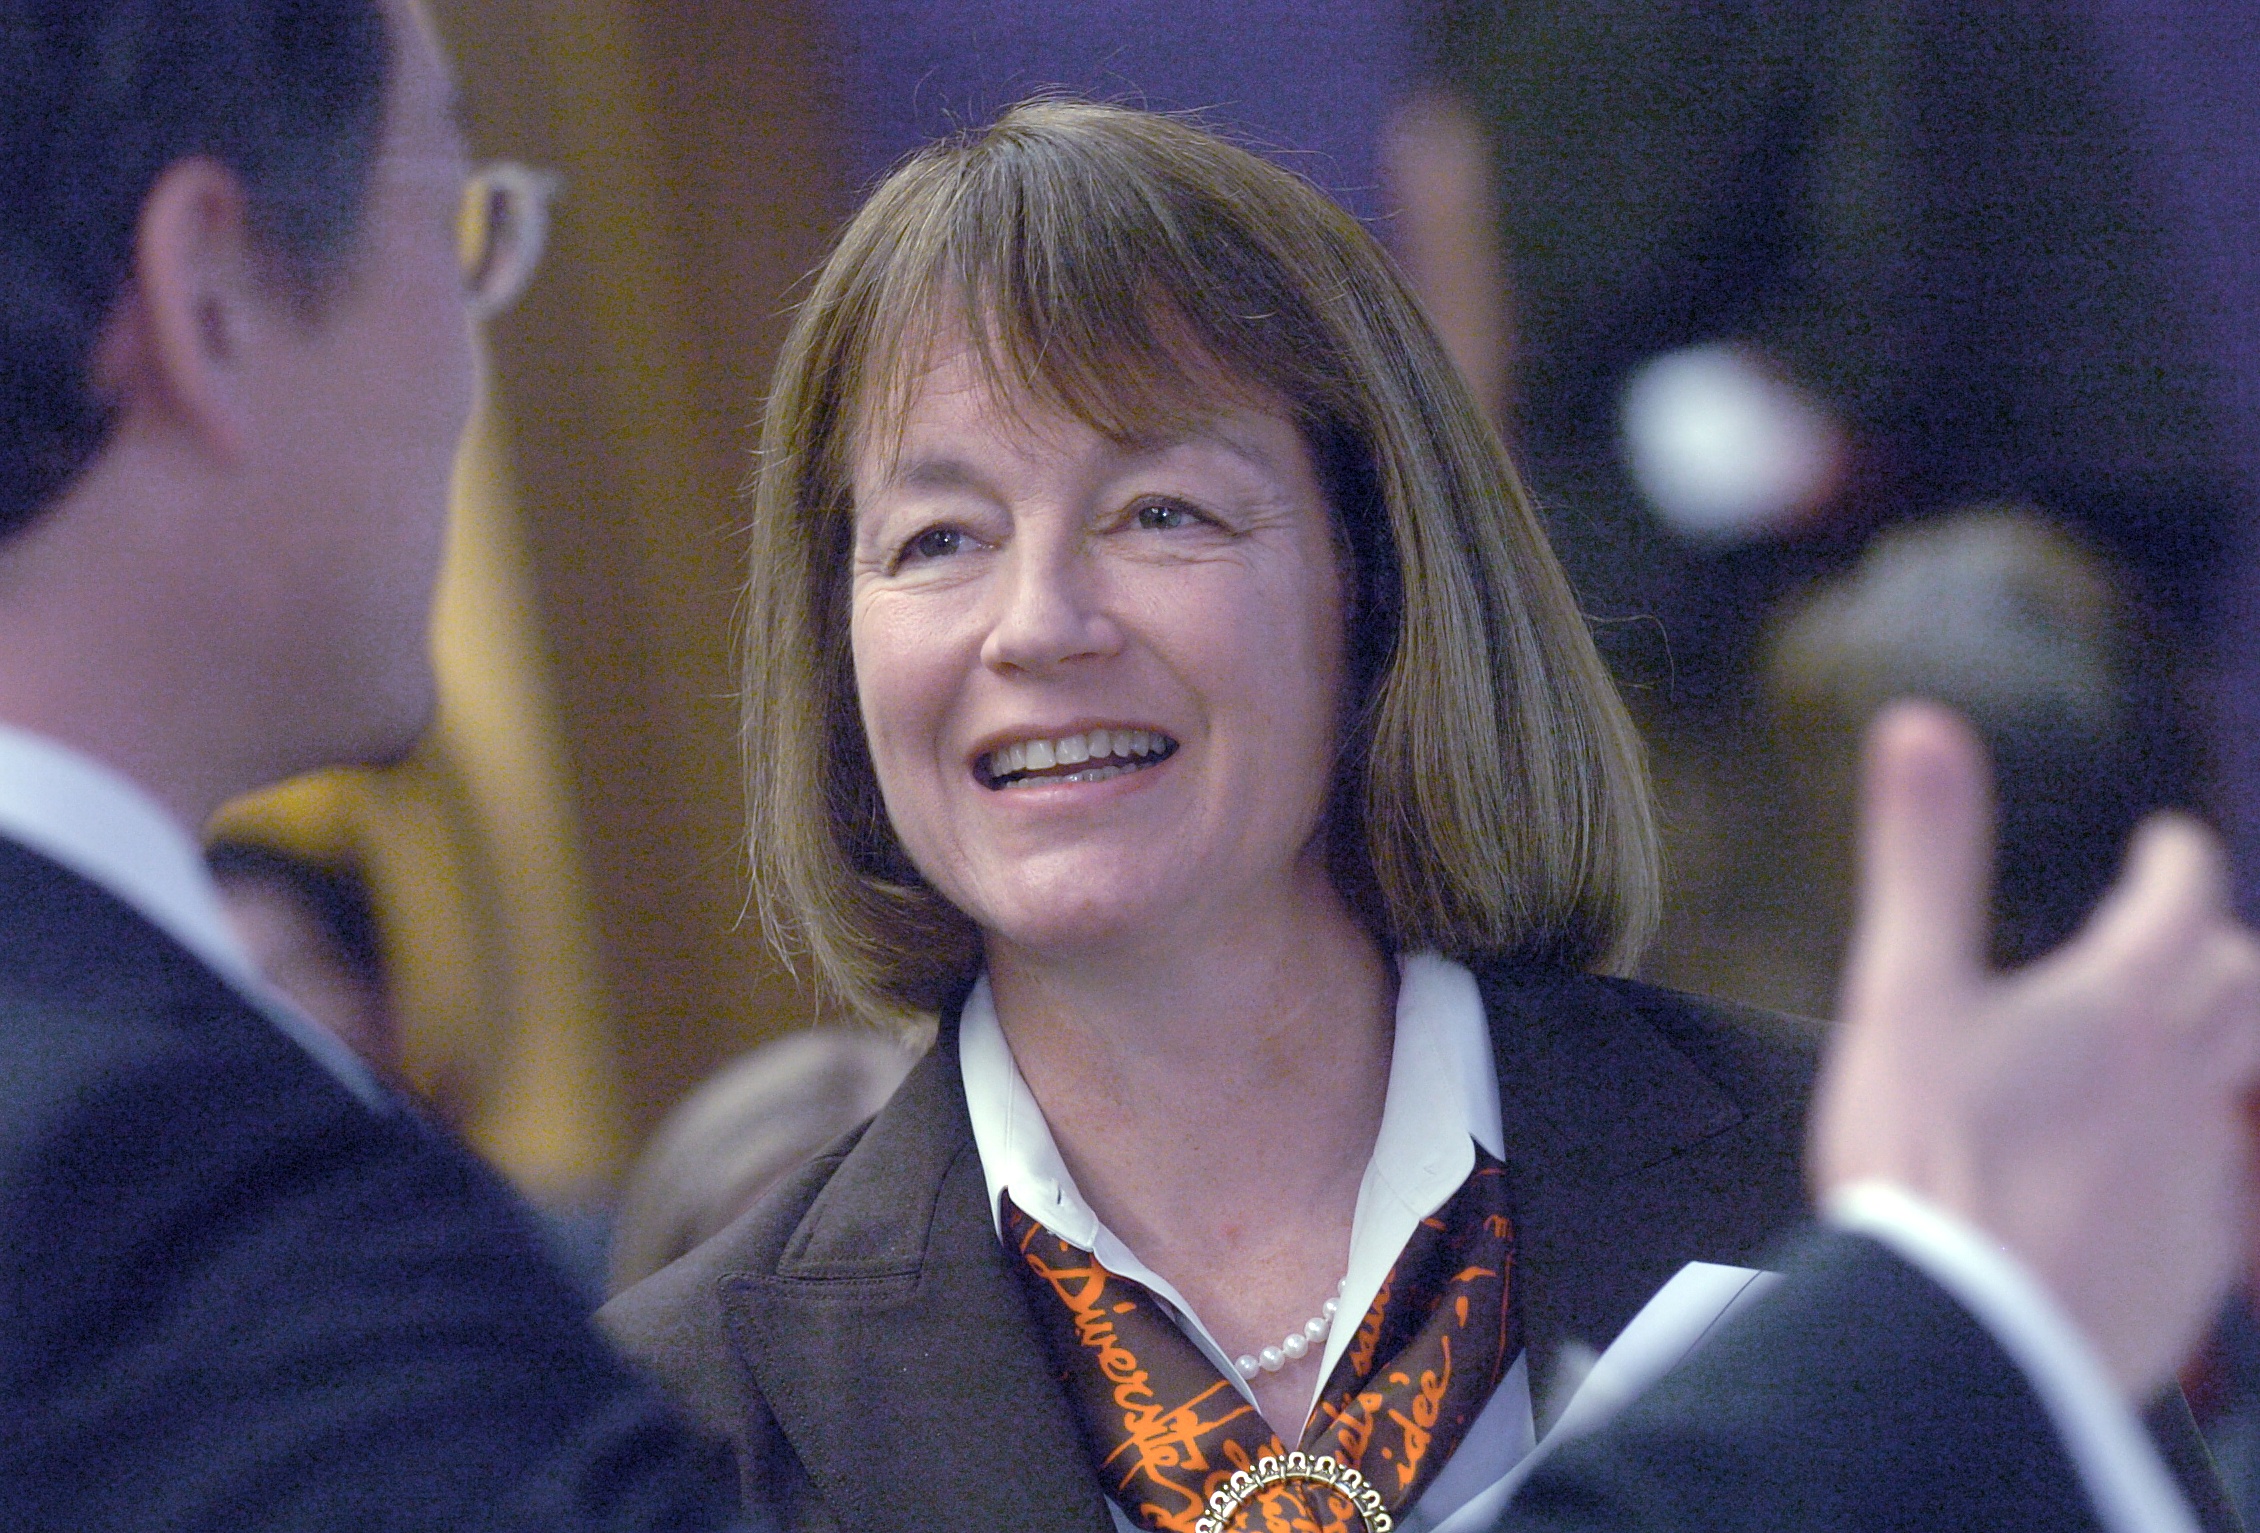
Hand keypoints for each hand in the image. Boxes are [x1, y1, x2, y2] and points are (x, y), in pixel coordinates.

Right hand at [1812, 701, 2259, 1394]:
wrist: (1966, 1329)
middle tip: (2184, 944)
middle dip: (2217, 951)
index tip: (2165, 848)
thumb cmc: (1929, 1158)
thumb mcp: (1903, 990)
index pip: (2181, 899)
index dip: (2175, 862)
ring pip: (2236, 1088)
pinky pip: (2214, 1189)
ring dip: (2215, 1051)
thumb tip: (1921, 724)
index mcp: (2114, 1003)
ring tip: (2169, 1054)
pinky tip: (2135, 1178)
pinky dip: (2183, 1156)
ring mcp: (2192, 1174)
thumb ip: (1922, 856)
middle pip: (2238, 987)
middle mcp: (2177, 1079)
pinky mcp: (2189, 1258)